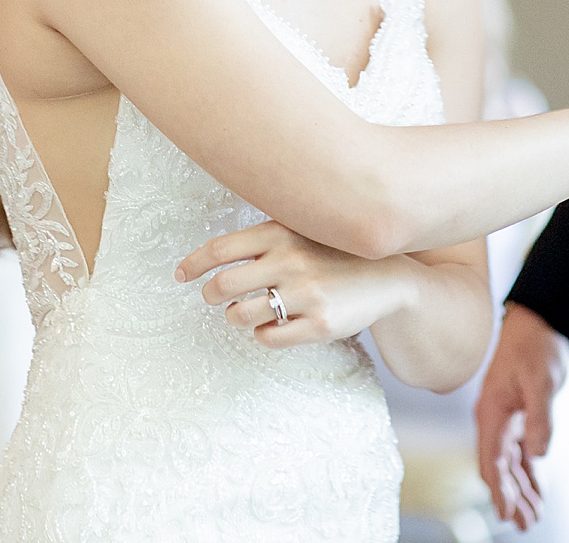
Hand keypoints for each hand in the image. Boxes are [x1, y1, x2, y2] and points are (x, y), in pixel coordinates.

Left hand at [175, 220, 412, 347]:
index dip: (193, 264)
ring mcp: (306, 294)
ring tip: (247, 311)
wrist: (388, 276)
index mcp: (281, 232)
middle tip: (215, 297)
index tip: (181, 275)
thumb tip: (207, 255)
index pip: (219, 249)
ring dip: (236, 315)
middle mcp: (291, 261)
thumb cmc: (331, 252)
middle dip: (211, 295)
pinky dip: (262, 334)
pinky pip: (267, 338)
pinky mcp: (319, 324)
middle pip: (222, 285)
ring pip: (240, 315)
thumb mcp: (300, 231)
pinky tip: (274, 324)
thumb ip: (261, 238)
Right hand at [474, 303, 568, 529]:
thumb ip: (539, 418)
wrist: (538, 323)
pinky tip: (536, 491)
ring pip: (509, 465)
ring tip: (530, 517)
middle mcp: (494, 420)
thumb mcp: (541, 381)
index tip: (504, 514)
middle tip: (523, 524)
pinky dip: (528, 474)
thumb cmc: (535, 346)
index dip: (497, 490)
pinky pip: (520, 454)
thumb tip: (538, 454)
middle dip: (510, 498)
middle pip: (499, 468)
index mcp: (491, 413)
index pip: (491, 460)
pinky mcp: (518, 418)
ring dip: (520, 490)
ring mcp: (505, 420)